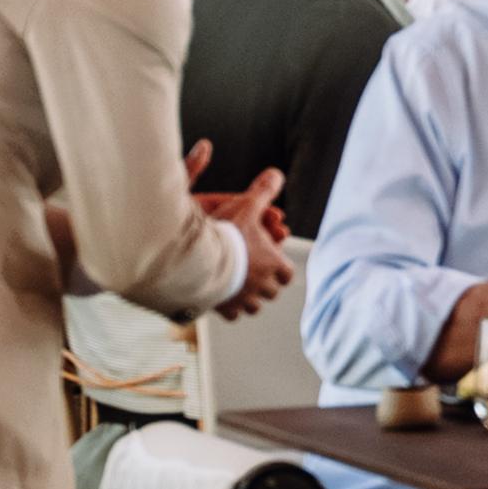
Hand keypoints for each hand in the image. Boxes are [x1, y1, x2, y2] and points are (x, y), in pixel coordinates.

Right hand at [198, 162, 292, 307]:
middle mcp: (263, 287)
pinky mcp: (226, 309)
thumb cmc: (227, 234)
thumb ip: (263, 192)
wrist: (201, 261)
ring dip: (250, 297)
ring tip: (240, 287)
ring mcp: (245, 300)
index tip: (272, 262)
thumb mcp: (247, 207)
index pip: (287, 274)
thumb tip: (277, 174)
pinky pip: (233, 314)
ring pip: (254, 306)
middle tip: (254, 274)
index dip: (280, 268)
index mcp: (274, 266)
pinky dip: (230, 308)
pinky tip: (224, 298)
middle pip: (272, 291)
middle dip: (266, 284)